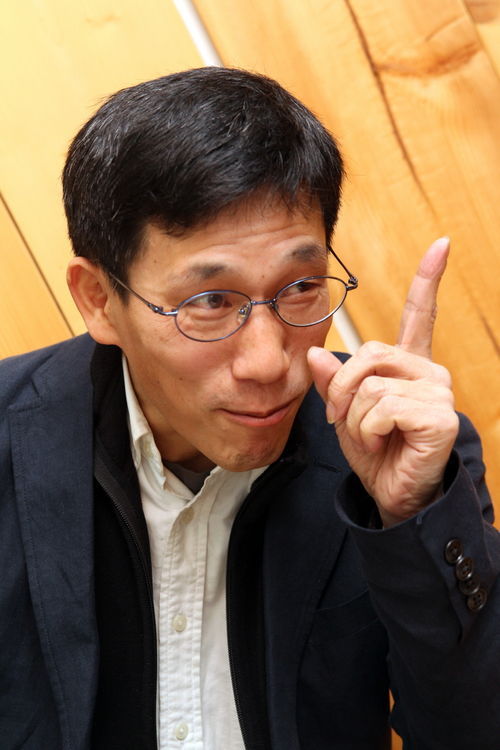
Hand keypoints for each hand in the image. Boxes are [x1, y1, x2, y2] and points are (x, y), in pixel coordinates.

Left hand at [307, 237, 458, 526]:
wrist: (392, 494)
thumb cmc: (375, 452)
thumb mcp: (345, 412)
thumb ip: (332, 381)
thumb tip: (316, 353)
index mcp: (408, 364)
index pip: (419, 315)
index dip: (427, 280)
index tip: (441, 244)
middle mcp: (428, 371)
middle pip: (369, 354)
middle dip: (343, 390)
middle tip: (345, 419)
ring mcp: (437, 392)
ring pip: (371, 385)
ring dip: (355, 417)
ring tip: (369, 437)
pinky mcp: (438, 416)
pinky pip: (382, 408)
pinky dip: (367, 432)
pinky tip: (382, 443)